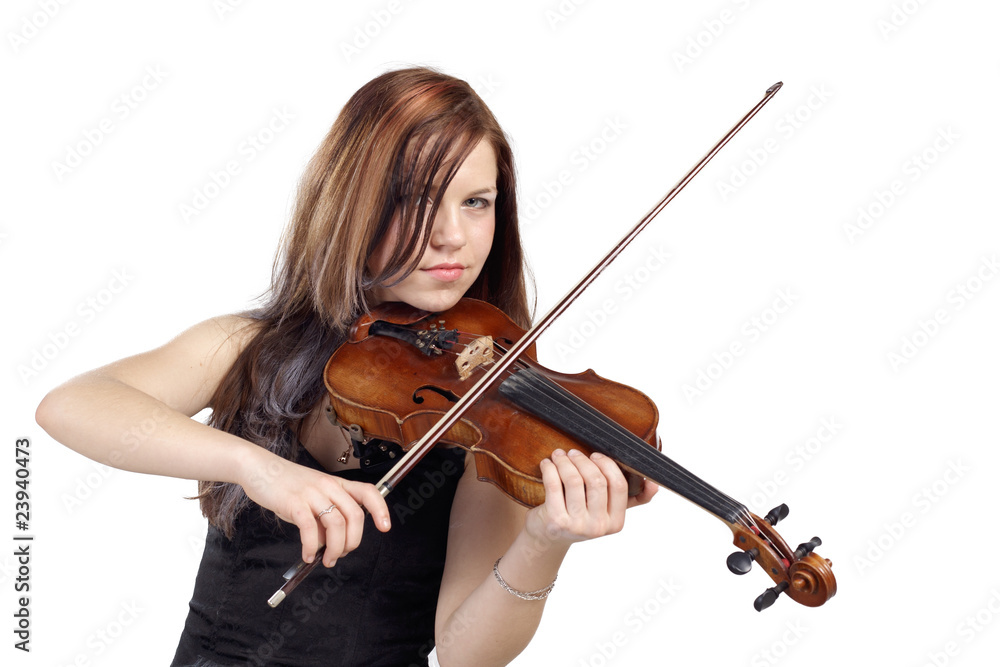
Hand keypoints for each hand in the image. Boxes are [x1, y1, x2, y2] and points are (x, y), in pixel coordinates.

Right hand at [238, 449, 390, 566]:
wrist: (260, 469)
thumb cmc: (287, 485)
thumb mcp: (312, 498)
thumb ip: (324, 518)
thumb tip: (329, 545)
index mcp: (337, 484)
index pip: (368, 492)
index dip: (381, 509)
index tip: (385, 527)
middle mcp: (328, 486)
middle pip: (354, 516)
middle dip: (352, 542)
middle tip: (340, 554)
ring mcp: (312, 493)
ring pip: (336, 524)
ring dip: (334, 548)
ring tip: (326, 559)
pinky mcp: (294, 502)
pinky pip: (309, 529)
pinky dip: (311, 547)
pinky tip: (307, 554)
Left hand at [524, 449, 656, 546]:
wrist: (548, 538)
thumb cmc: (579, 517)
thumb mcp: (607, 512)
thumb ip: (632, 498)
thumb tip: (655, 483)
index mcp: (616, 523)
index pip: (619, 485)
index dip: (607, 465)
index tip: (595, 455)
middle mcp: (598, 527)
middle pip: (596, 481)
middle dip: (584, 460)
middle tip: (574, 452)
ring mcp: (576, 526)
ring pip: (574, 480)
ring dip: (565, 461)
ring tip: (559, 455)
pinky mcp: (555, 521)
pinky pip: (554, 485)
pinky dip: (550, 468)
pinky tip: (547, 463)